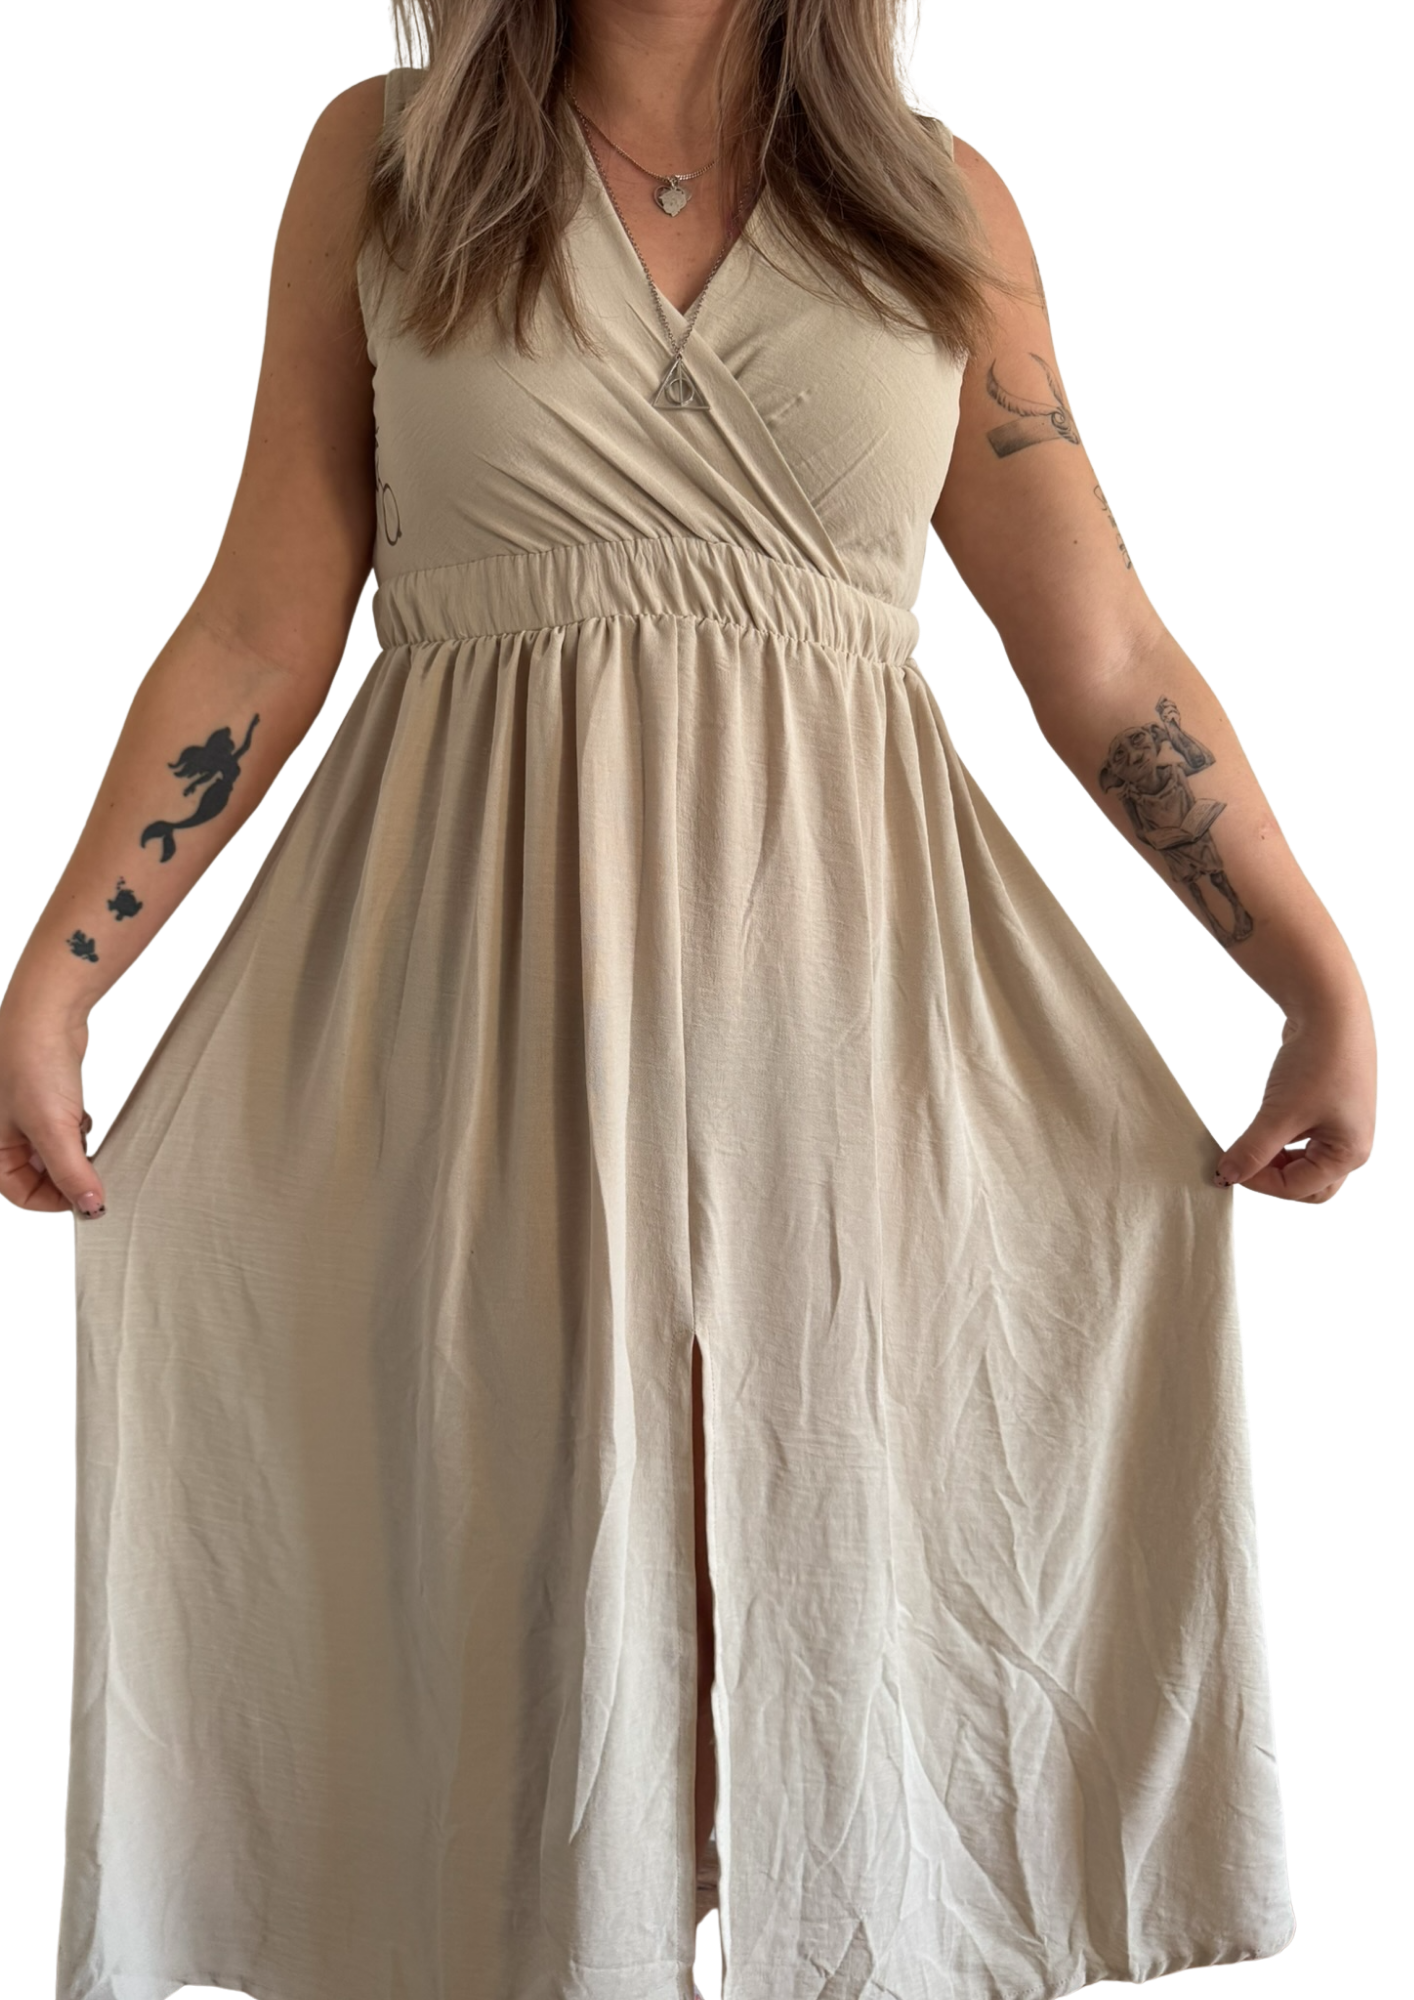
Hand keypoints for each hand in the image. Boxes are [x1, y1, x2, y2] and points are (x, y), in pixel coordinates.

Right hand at [0, 1000, 104, 1217]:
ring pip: (53, 1150)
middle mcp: (6, 1130)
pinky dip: (78, 1129)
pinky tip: (86, 1119)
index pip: (17, 1192)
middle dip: (66, 1177)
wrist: (46, 1012)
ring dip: (75, 1153)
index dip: (50, 1202)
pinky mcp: (48, 1096)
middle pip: (37, 1173)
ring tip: (90, 1145)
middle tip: (94, 1178)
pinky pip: (64, 1127)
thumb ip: (71, 1173)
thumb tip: (89, 1207)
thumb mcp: (54, 1128)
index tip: (84, 1201)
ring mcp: (27, 1112)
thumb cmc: (35, 1064)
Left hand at [1214, 997, 1377, 1204]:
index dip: (1259, 1182)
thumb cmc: (1316, 1063)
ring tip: (1249, 1143)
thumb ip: (1252, 1151)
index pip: (1298, 1189)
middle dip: (1273, 1178)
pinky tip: (1264, 1125)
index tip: (1227, 1166)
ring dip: (1275, 1159)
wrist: (1330, 1009)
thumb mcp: (1280, 1114)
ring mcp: (1342, 1125)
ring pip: (1304, 1163)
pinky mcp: (1329, 1107)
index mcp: (1349, 1154)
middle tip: (1242, 1161)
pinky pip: (1303, 1139)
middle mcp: (1352, 1145)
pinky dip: (1280, 1139)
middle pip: (1308, 1186)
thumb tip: (1226, 1176)